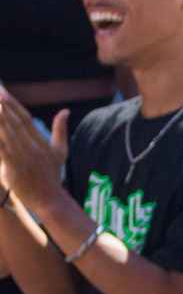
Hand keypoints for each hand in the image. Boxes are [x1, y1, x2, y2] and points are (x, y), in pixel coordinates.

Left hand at [0, 93, 66, 214]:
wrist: (49, 200)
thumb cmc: (53, 175)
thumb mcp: (60, 152)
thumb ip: (61, 130)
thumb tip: (65, 110)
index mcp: (42, 142)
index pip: (26, 119)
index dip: (13, 105)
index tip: (3, 92)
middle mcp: (32, 148)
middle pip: (14, 123)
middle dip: (3, 107)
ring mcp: (23, 158)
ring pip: (6, 134)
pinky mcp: (14, 168)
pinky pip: (1, 150)